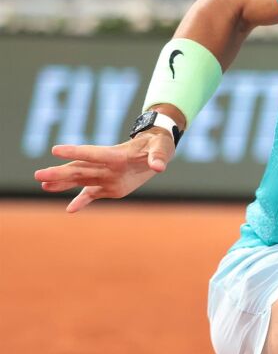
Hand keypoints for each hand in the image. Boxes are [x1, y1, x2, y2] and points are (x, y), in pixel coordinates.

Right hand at [33, 130, 174, 212]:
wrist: (155, 149)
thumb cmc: (158, 144)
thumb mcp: (162, 147)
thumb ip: (158, 157)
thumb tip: (159, 167)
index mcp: (117, 154)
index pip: (93, 153)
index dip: (76, 152)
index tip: (55, 150)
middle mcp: (107, 166)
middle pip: (80, 169)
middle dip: (60, 173)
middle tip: (38, 175)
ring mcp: (106, 176)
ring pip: (81, 180)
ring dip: (63, 184)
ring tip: (44, 184)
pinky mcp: (109, 187)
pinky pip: (92, 195)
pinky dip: (82, 202)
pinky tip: (69, 210)